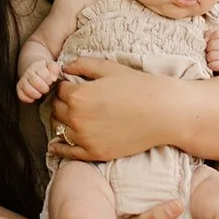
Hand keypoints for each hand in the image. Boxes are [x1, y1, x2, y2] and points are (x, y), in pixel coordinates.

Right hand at [17, 58, 63, 102]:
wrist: (36, 71)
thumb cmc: (46, 71)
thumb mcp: (52, 66)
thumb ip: (55, 69)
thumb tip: (53, 79)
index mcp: (38, 66)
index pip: (45, 76)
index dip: (49, 81)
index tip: (50, 82)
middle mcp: (28, 72)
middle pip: (36, 83)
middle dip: (44, 88)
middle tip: (46, 89)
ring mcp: (22, 79)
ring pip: (28, 89)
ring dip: (36, 94)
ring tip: (40, 93)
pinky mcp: (19, 87)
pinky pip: (21, 95)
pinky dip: (28, 99)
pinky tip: (33, 98)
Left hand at [49, 57, 174, 161]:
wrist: (163, 112)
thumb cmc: (138, 86)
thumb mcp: (108, 68)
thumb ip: (82, 64)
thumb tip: (65, 68)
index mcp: (78, 96)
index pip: (59, 90)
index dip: (64, 86)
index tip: (71, 86)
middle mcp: (77, 118)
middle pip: (56, 110)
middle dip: (62, 103)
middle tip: (71, 100)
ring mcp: (86, 138)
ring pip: (60, 129)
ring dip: (61, 122)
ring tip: (69, 117)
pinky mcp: (96, 153)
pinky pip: (69, 153)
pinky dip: (60, 148)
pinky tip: (55, 145)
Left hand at [205, 28, 218, 74]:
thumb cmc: (214, 54)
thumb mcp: (211, 42)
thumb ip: (208, 35)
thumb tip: (205, 38)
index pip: (216, 33)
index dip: (209, 38)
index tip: (207, 43)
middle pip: (213, 44)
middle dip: (207, 50)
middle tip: (208, 53)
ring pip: (212, 55)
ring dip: (208, 58)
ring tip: (210, 60)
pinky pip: (214, 64)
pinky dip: (211, 65)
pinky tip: (212, 66)